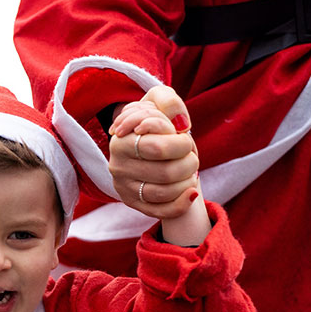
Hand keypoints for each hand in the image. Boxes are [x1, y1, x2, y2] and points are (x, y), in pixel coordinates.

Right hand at [108, 94, 198, 219]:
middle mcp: (117, 167)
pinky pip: (161, 211)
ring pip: (164, 192)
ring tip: (189, 170)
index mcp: (120, 141)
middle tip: (190, 154)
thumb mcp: (158, 100)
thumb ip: (168, 101)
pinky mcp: (133, 203)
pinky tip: (192, 193)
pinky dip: (182, 204)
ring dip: (187, 180)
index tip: (183, 136)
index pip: (158, 148)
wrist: (143, 141)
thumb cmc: (154, 120)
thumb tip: (180, 124)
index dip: (181, 144)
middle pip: (166, 173)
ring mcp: (124, 187)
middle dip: (189, 162)